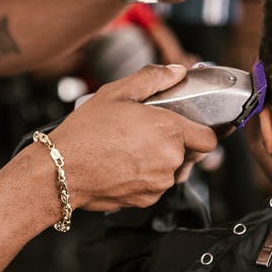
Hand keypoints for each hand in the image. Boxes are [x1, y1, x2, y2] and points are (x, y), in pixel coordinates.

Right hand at [46, 64, 217, 210]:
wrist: (61, 170)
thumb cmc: (86, 131)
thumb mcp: (116, 92)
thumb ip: (153, 78)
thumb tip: (177, 71)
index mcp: (169, 131)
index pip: (209, 138)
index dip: (200, 130)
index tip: (187, 126)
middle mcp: (169, 160)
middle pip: (189, 153)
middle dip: (174, 143)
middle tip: (146, 133)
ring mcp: (158, 183)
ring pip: (172, 170)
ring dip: (159, 160)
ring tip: (130, 148)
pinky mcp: (146, 200)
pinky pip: (156, 186)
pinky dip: (145, 176)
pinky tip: (124, 164)